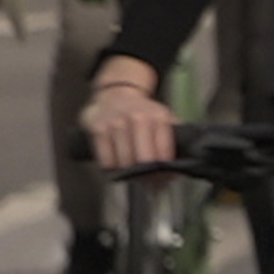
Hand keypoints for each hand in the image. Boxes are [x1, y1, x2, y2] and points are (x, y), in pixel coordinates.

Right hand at [84, 60, 175, 175]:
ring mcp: (117, 123)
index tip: (160, 179)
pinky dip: (111, 168)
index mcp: (159, 117)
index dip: (162, 173)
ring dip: (127, 173)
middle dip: (145, 175)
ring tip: (130, 169)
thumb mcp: (163, 121)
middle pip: (143, 161)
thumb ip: (174, 143)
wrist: (115, 94)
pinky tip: (115, 161)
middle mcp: (138, 118)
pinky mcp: (98, 129)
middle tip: (144, 179)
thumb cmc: (142, 113)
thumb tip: (174, 173)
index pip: (164, 155)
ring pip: (124, 163)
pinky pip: (106, 162)